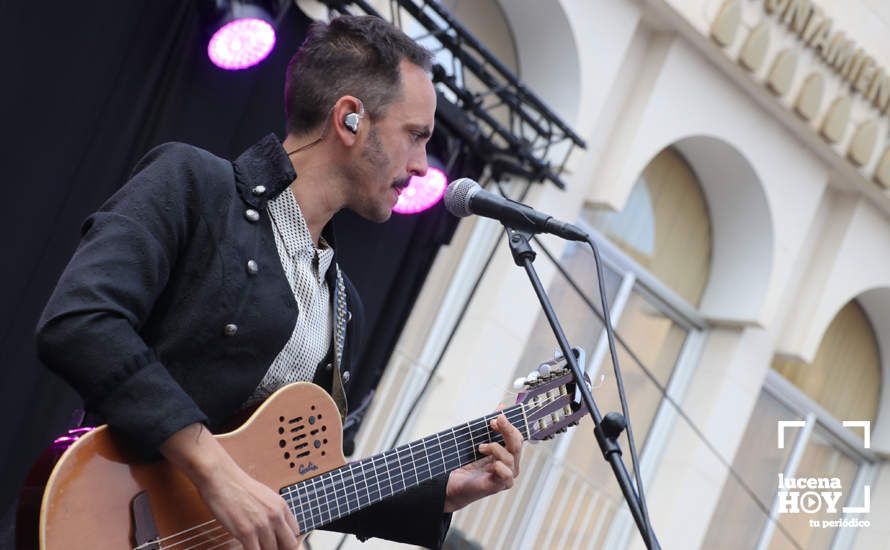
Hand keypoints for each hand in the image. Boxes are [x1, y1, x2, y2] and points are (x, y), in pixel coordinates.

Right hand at [161, 423, 302, 549]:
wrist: (221, 477)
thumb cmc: (238, 485)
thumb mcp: (266, 496)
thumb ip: (273, 512)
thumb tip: (276, 528)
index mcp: (282, 506)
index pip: (296, 532)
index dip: (287, 541)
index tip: (280, 544)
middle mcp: (275, 516)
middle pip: (289, 544)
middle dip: (280, 549)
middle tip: (269, 547)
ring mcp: (261, 525)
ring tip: (255, 546)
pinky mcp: (246, 532)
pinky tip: (246, 547)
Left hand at [444, 413, 522, 512]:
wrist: (451, 483)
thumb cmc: (465, 463)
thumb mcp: (478, 439)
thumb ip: (491, 425)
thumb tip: (501, 406)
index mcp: (507, 453)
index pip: (516, 436)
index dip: (508, 426)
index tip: (497, 417)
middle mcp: (510, 464)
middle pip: (516, 444)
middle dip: (507, 430)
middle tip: (493, 422)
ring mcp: (506, 476)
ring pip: (510, 457)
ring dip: (495, 448)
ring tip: (480, 448)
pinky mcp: (499, 486)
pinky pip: (506, 474)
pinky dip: (499, 466)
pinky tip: (491, 464)